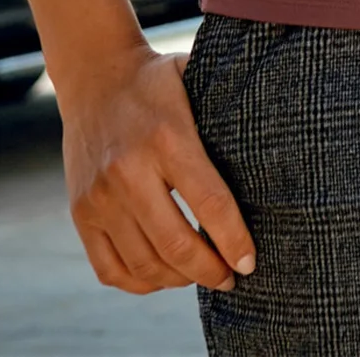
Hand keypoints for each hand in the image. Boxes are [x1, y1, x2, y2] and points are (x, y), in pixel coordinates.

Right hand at [60, 42, 252, 294]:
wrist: (93, 74)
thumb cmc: (157, 83)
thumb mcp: (195, 81)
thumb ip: (227, 111)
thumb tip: (278, 143)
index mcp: (167, 137)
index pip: (210, 204)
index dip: (235, 241)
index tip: (250, 263)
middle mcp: (128, 170)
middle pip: (177, 246)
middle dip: (211, 271)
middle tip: (230, 278)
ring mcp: (99, 196)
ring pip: (145, 265)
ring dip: (179, 281)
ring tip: (199, 274)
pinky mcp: (80, 213)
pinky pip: (111, 270)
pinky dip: (140, 283)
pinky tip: (162, 274)